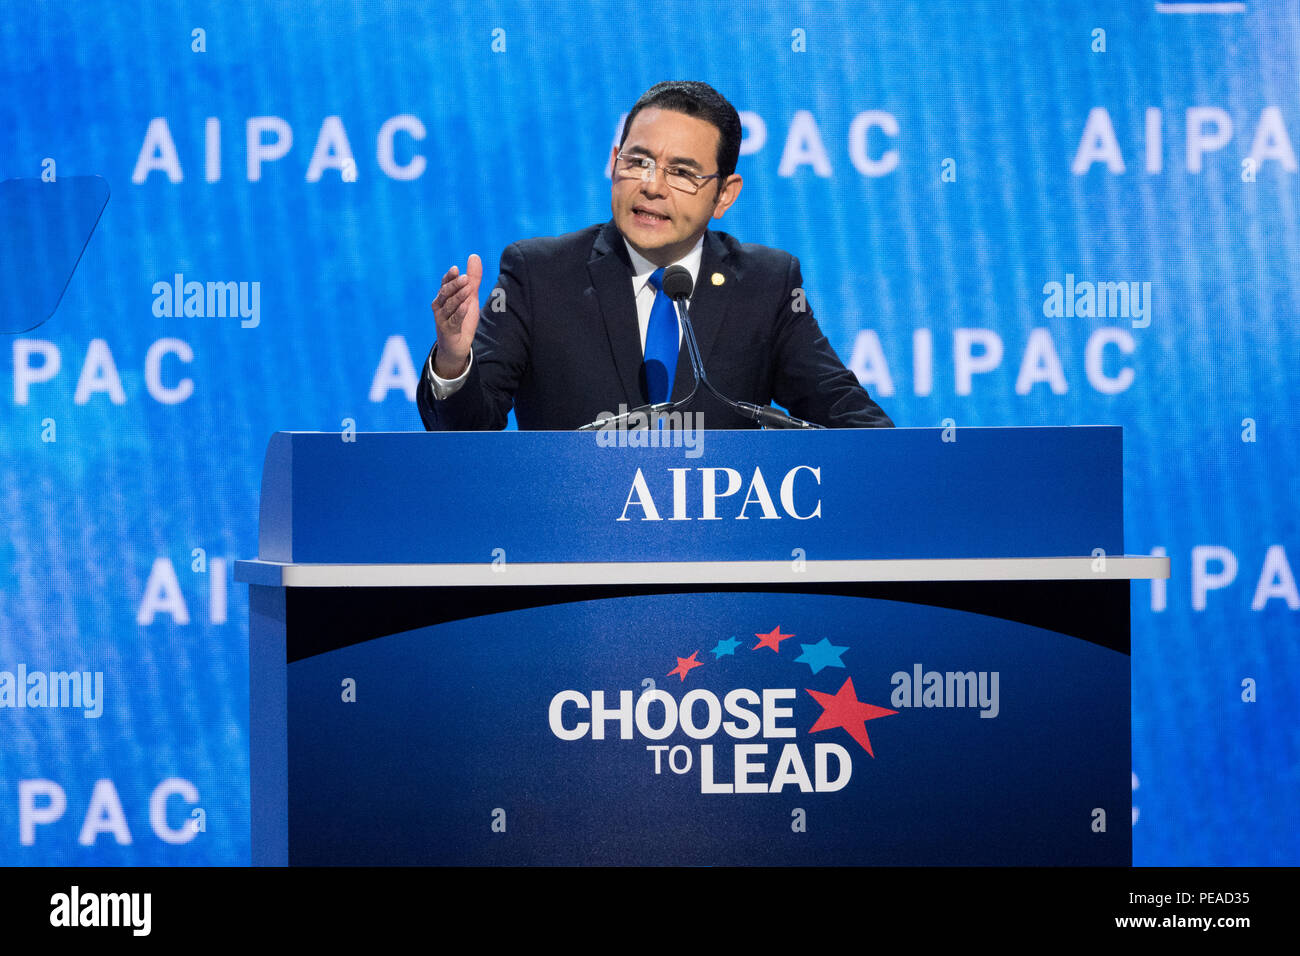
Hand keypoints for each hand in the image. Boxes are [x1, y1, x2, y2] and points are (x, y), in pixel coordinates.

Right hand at [431, 254, 482, 377]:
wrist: (457, 344)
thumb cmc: (462, 317)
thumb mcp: (470, 296)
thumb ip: (473, 278)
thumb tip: (474, 256)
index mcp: (444, 296)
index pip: (445, 283)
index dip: (450, 277)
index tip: (456, 269)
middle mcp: (439, 306)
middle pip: (445, 293)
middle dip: (454, 285)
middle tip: (465, 278)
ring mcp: (442, 318)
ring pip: (449, 306)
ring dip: (458, 297)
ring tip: (468, 289)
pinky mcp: (447, 330)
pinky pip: (453, 321)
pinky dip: (459, 313)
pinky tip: (466, 306)